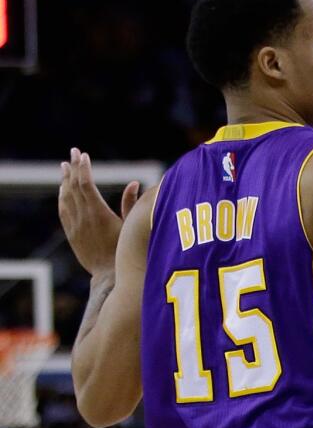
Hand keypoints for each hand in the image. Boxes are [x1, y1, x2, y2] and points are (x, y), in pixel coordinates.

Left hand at [58, 148, 139, 275]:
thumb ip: (132, 203)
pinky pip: (63, 211)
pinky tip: (63, 190)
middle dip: (74, 168)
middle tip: (73, 152)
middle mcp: (83, 217)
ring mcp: (75, 226)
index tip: (84, 155)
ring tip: (65, 166)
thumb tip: (134, 183)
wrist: (109, 275)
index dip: (84, 168)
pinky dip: (62, 197)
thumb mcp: (133, 226)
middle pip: (73, 186)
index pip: (86, 184)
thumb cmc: (127, 251)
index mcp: (98, 213)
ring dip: (65, 180)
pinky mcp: (72, 234)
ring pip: (65, 197)